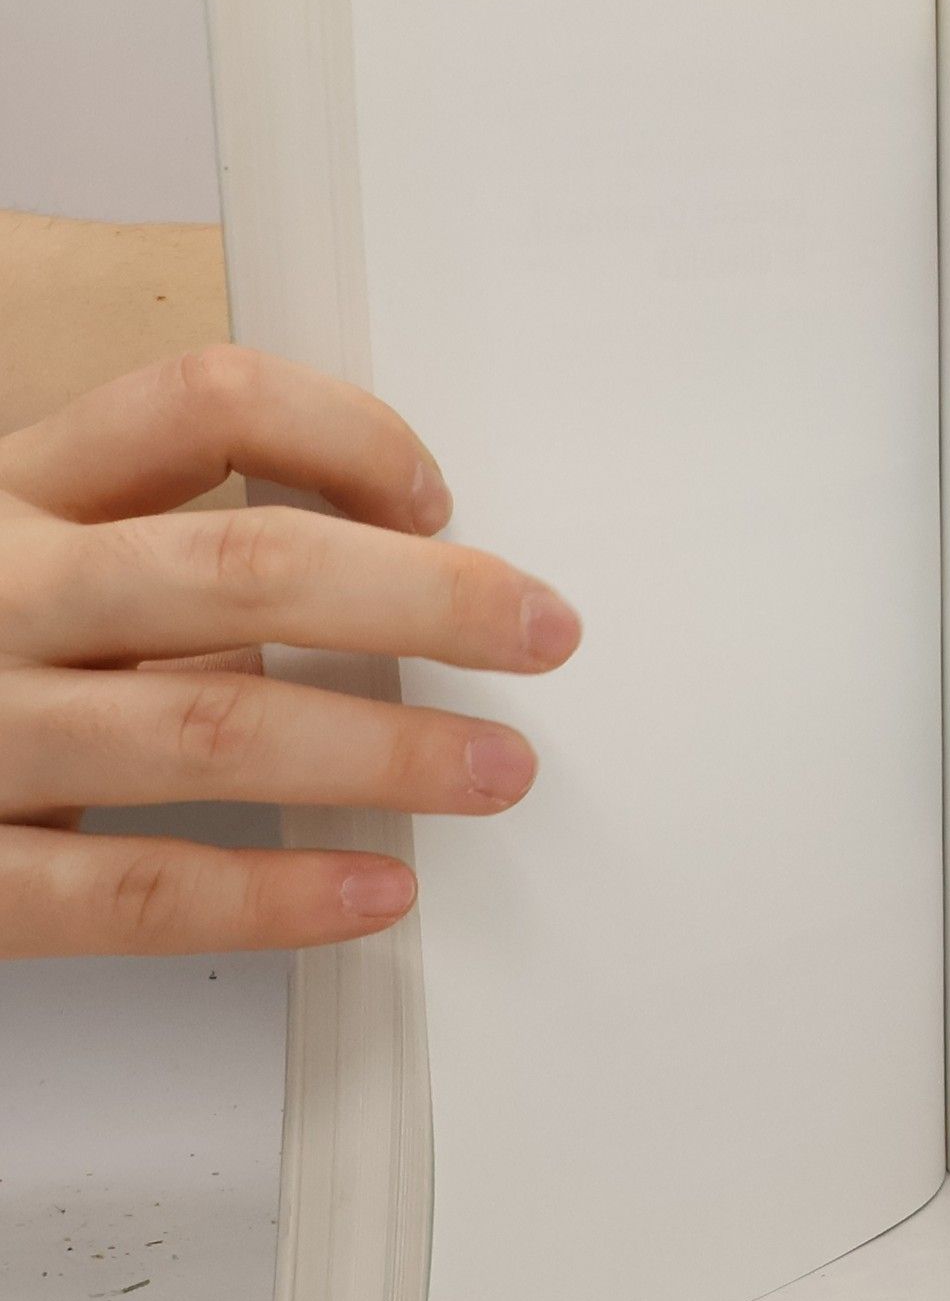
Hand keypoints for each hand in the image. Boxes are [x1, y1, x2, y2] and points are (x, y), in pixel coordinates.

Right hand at [0, 347, 580, 958]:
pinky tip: (376, 892)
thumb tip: (371, 555)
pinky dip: (267, 896)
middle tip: (545, 630)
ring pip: (210, 730)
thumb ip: (136, 537)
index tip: (442, 497)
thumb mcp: (9, 543)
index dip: (349, 435)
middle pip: (243, 567)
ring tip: (500, 770)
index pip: (205, 403)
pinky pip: (126, 893)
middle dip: (423, 599)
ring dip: (384, 755)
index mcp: (5, 488)